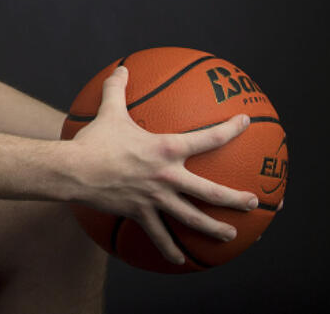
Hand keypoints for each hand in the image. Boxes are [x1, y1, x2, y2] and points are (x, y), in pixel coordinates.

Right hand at [70, 66, 258, 263]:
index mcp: (166, 149)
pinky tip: (180, 260)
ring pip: (192, 218)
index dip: (230, 130)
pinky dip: (170, 249)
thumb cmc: (94, 140)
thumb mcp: (109, 111)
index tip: (244, 124)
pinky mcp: (141, 214)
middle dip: (236, 198)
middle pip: (211, 191)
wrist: (75, 171)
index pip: (207, 138)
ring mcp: (156, 199)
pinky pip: (159, 235)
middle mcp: (168, 176)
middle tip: (254, 201)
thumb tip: (121, 68)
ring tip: (231, 235)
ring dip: (214, 228)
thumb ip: (117, 90)